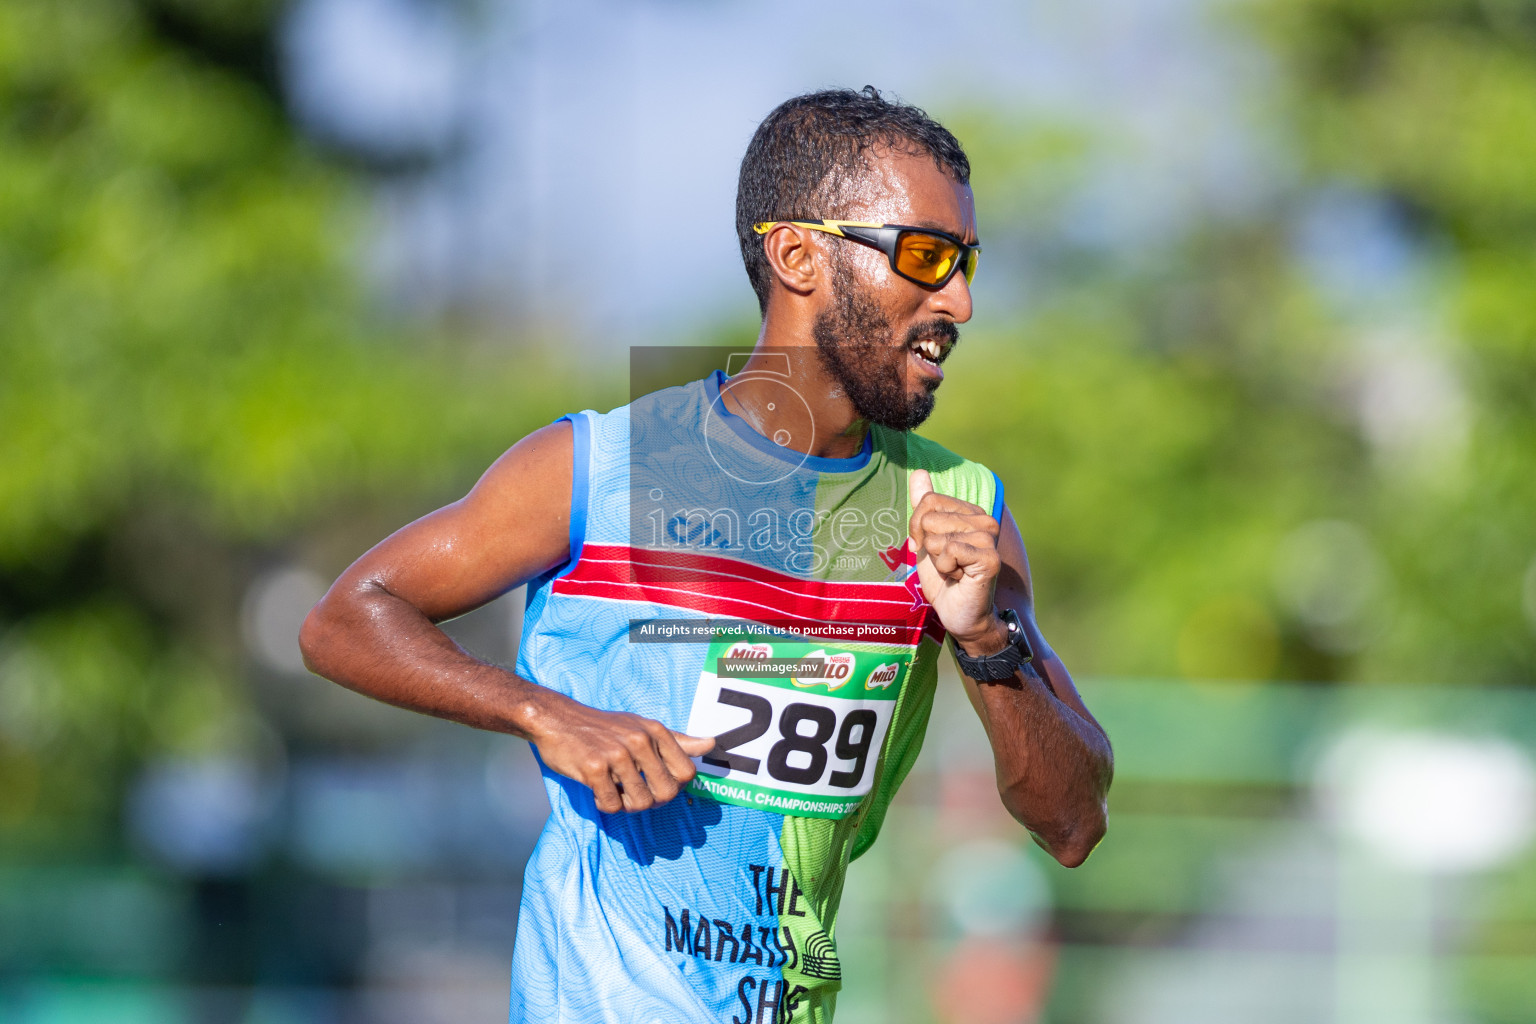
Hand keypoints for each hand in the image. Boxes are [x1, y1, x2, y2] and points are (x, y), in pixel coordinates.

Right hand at [525, 690, 715, 812]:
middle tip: (634, 791)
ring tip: (615, 790)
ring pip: (641, 803)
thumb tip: (711, 743)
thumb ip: (677, 739)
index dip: (675, 786)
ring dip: (628, 805)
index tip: (657, 783)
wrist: (557, 719)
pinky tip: (598, 790)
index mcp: (655, 731)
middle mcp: (640, 741)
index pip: (686, 772)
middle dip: (653, 801)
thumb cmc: (602, 727)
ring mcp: (617, 755)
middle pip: (667, 792)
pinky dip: (606, 805)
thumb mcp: (642, 726)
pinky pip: (612, 805)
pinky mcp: (594, 769)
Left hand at [908, 469, 1005, 654]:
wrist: (961, 615)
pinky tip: (960, 578)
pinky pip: (949, 551)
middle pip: (929, 516)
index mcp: (970, 512)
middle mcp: (984, 520)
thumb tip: (919, 472)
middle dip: (927, 546)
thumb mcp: (926, 539)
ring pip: (936, 536)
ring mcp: (989, 538)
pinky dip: (946, 569)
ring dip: (938, 560)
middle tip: (946, 563)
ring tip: (954, 571)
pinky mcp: (990, 557)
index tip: (933, 549)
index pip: (928, 500)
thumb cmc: (944, 579)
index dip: (919, 529)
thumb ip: (923, 506)